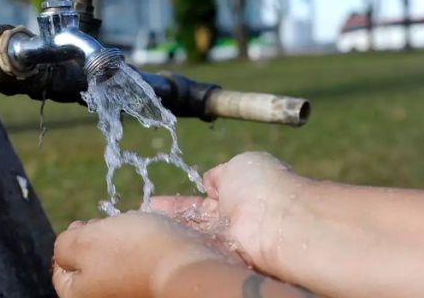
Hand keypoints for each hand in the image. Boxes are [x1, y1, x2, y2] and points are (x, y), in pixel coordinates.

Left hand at [52, 211, 234, 297]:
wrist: (187, 267)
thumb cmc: (132, 253)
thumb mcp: (83, 241)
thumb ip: (63, 245)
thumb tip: (65, 248)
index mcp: (79, 296)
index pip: (61, 270)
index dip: (71, 240)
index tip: (86, 224)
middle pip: (90, 265)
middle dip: (98, 239)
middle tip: (111, 226)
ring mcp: (130, 294)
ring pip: (116, 262)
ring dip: (122, 242)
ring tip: (135, 230)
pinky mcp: (152, 288)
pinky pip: (140, 264)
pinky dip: (143, 249)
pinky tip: (152, 239)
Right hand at [151, 151, 308, 273]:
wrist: (279, 220)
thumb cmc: (262, 186)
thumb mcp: (238, 165)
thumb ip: (220, 174)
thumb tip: (208, 180)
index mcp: (238, 192)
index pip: (202, 199)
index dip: (179, 202)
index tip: (155, 203)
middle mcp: (232, 219)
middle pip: (194, 221)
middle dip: (169, 218)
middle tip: (144, 216)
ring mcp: (227, 240)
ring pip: (193, 235)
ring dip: (170, 231)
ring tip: (143, 228)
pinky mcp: (225, 258)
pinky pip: (197, 250)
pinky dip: (179, 245)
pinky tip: (156, 242)